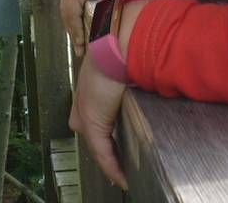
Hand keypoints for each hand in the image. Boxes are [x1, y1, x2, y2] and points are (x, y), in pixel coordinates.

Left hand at [58, 0, 137, 56]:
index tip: (78, 40)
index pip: (68, 6)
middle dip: (72, 31)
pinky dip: (77, 27)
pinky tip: (82, 39)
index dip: (72, 23)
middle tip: (78, 48)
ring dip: (74, 32)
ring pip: (68, 14)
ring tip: (81, 48)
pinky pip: (73, 12)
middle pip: (66, 11)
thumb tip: (84, 0)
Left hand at [69, 51, 128, 190]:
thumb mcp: (126, 68)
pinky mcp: (91, 125)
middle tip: (126, 168)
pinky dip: (114, 168)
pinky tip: (123, 179)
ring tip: (126, 176)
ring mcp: (84, 115)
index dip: (109, 138)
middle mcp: (82, 104)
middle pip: (96, 137)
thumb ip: (129, 81)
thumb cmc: (125, 53)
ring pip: (99, 147)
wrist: (117, 49)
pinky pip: (103, 154)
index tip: (120, 151)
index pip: (96, 120)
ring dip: (114, 163)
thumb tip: (145, 83)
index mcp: (89, 89)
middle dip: (111, 154)